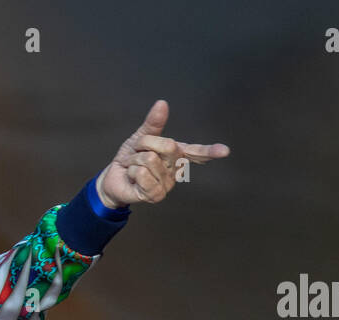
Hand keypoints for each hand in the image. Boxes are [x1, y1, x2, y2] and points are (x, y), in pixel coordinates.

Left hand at [97, 99, 228, 208]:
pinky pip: (143, 174)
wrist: (114, 177)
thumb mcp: (141, 137)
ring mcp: (166, 185)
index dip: (210, 151)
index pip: (196, 152)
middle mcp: (175, 170)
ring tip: (133, 167)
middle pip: (168, 145)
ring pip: (150, 159)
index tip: (225, 151)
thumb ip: (153, 123)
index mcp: (177, 155)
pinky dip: (132, 171)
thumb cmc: (131, 158)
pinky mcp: (155, 195)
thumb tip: (162, 103)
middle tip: (137, 152)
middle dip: (145, 143)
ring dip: (134, 159)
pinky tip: (132, 178)